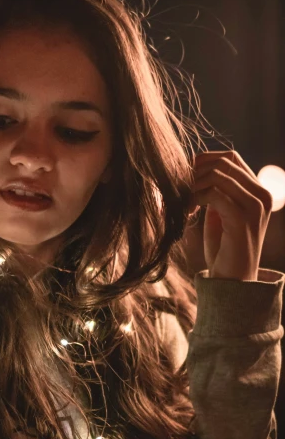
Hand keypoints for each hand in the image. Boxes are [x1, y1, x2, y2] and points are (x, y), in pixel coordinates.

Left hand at [184, 150, 272, 280]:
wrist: (232, 281)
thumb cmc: (223, 249)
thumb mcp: (220, 214)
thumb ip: (216, 192)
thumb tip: (196, 170)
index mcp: (258, 191)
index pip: (230, 158)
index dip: (203, 161)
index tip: (184, 177)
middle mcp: (262, 195)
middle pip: (223, 163)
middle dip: (195, 172)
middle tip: (177, 189)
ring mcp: (255, 206)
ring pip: (218, 175)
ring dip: (192, 186)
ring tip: (180, 202)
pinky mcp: (243, 218)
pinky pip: (214, 194)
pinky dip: (194, 198)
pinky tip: (186, 211)